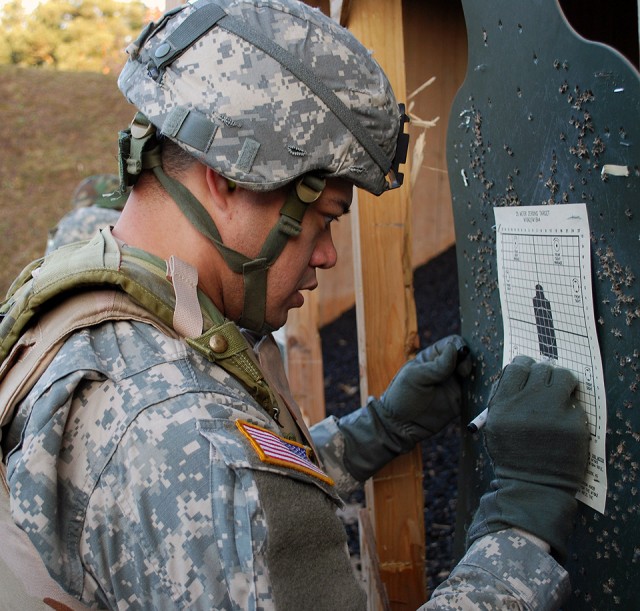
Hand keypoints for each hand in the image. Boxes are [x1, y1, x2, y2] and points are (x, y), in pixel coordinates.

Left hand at [337, 335, 470, 480]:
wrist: (400, 425)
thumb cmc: (402, 396)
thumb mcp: (416, 377)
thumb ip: (436, 365)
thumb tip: (455, 349)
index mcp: (432, 357)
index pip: (453, 343)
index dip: (460, 348)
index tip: (459, 362)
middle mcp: (446, 368)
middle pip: (467, 357)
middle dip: (471, 361)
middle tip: (466, 374)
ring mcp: (453, 384)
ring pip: (473, 373)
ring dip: (478, 375)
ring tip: (474, 383)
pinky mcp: (459, 401)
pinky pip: (474, 392)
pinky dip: (480, 391)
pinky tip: (479, 394)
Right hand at [467, 356, 589, 561]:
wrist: (533, 487)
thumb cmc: (511, 455)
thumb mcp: (495, 425)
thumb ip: (502, 397)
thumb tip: (518, 371)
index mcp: (504, 403)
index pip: (516, 367)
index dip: (524, 365)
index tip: (529, 370)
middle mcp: (527, 403)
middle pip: (541, 368)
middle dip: (544, 373)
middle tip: (545, 383)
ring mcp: (553, 412)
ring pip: (563, 376)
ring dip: (561, 381)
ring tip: (559, 393)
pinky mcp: (574, 424)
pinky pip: (575, 401)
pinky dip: (570, 405)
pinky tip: (564, 417)